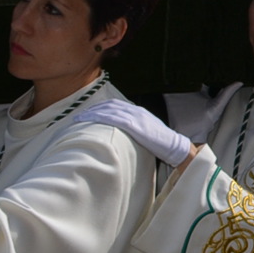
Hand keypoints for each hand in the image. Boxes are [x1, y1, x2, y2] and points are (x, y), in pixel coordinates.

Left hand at [69, 95, 197, 167]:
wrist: (174, 147)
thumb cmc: (160, 144)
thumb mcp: (146, 133)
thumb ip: (134, 130)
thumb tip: (120, 137)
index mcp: (139, 112)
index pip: (115, 105)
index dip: (99, 108)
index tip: (88, 114)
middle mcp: (137, 111)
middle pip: (110, 105)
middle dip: (93, 110)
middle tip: (79, 117)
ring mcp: (137, 117)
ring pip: (110, 110)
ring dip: (93, 113)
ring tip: (80, 119)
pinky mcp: (136, 125)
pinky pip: (115, 118)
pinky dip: (102, 116)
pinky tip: (92, 119)